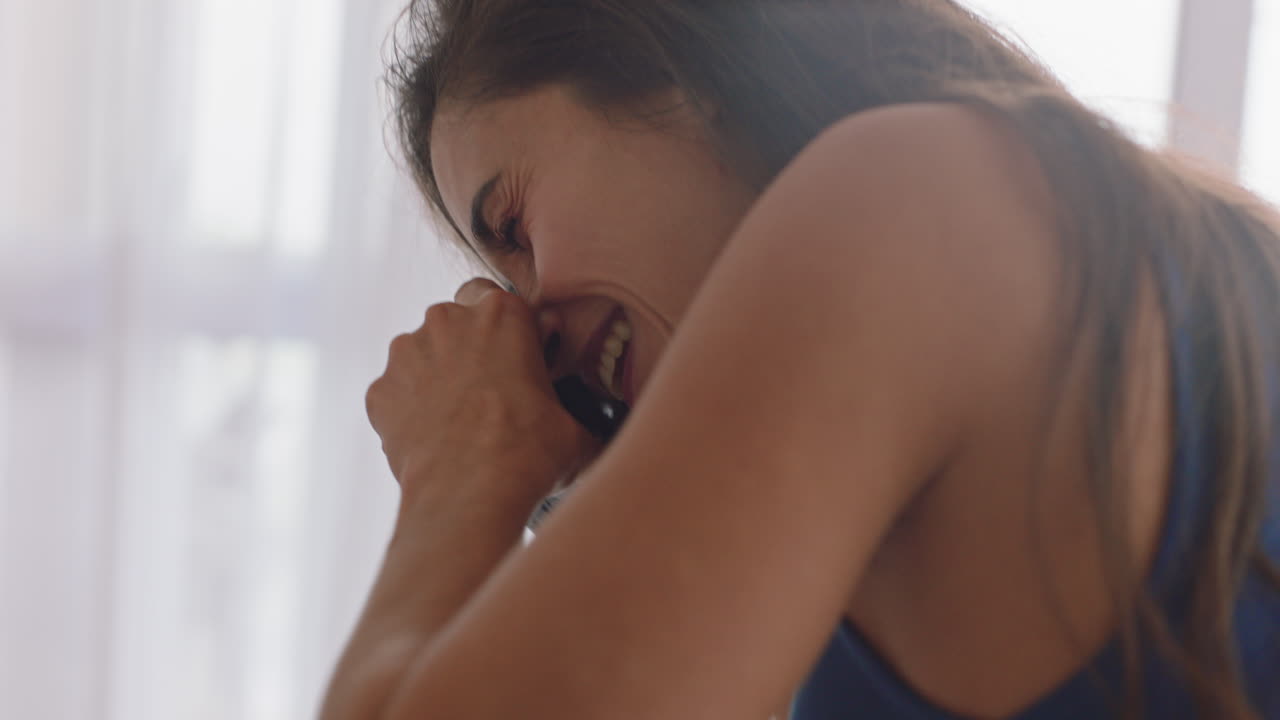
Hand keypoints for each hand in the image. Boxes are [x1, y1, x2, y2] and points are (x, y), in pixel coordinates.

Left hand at [366, 278, 599, 526]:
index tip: (513, 356)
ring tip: (457, 420)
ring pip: (421, 354)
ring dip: (435, 376)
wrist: (470, 494)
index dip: (504, 328)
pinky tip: (432, 439)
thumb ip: (575, 407)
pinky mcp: (379, 390)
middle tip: (487, 392)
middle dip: (466, 348)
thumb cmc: (527, 453)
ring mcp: (406, 353)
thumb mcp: (574, 426)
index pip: (495, 297)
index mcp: (500, 314)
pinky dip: (409, 410)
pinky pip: (395, 393)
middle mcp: (447, 320)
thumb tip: (587, 425)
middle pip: (454, 322)